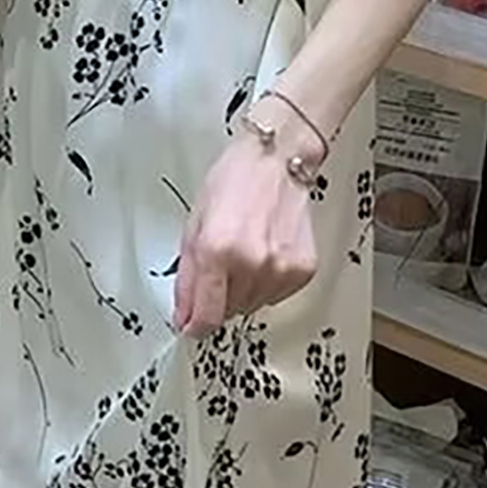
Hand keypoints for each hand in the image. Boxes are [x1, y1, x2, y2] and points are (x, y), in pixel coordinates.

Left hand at [174, 131, 318, 336]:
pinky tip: (264, 253)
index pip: (206, 317)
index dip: (195, 327)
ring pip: (252, 306)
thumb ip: (187, 277)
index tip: (191, 327)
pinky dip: (266, 283)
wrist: (277, 160)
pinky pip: (275, 295)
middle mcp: (251, 264)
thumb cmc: (234, 182)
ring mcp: (281, 269)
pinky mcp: (302, 270)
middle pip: (228, 313)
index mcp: (217, 251)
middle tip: (220, 266)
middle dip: (217, 298)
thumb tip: (184, 315)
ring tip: (244, 253)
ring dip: (242, 290)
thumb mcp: (194, 226)